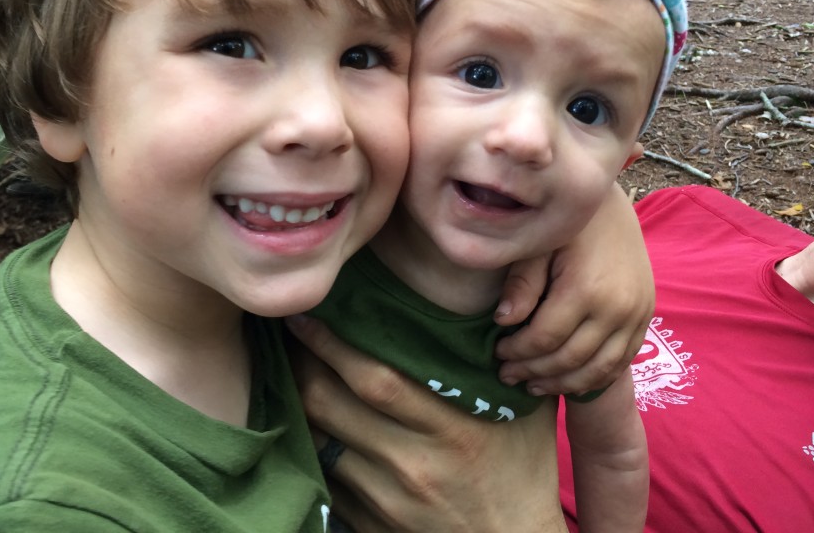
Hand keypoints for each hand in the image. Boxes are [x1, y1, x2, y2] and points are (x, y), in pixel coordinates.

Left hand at [287, 315, 567, 532]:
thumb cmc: (523, 469)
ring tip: (292, 367)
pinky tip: (312, 418)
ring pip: (317, 438)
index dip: (332, 343)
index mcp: (451, 428)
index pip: (375, 377)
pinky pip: (324, 474)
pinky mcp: (368, 521)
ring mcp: (385, 497)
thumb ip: (496, 361)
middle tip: (290, 331)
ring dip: (298, 399)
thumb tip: (480, 302)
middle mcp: (412, 463)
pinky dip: (312, 442)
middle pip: (330, 403)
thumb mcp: (523, 411)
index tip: (308, 314)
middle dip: (301, 361)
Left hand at [495, 184, 652, 394]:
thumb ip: (522, 283)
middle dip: (534, 371)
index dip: (518, 352)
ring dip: (563, 383)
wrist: (614, 207)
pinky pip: (621, 361)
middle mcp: (616, 308)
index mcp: (585, 288)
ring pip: (598, 369)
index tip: (497, 354)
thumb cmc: (568, 224)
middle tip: (508, 374)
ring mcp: (636, 315)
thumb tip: (503, 321)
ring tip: (533, 384)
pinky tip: (568, 379)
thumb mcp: (539, 245)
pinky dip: (593, 378)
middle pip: (570, 358)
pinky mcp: (646, 317)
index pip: (544, 338)